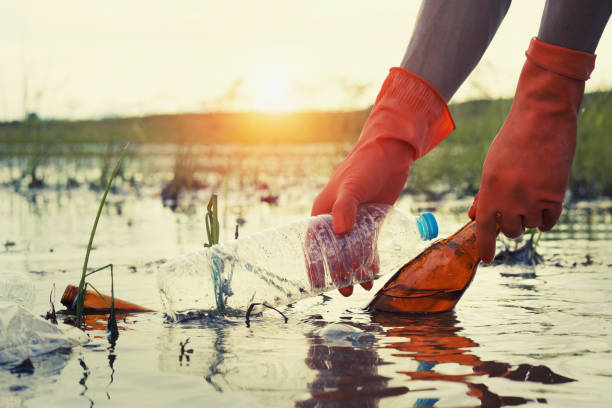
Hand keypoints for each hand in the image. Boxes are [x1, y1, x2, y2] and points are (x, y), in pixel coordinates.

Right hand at [311, 68, 453, 294]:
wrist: (391, 152)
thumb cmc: (365, 165)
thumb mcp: (353, 185)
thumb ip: (346, 207)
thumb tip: (340, 230)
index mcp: (324, 210)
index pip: (314, 243)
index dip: (314, 264)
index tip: (317, 285)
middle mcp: (337, 218)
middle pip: (334, 251)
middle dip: (338, 272)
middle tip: (346, 291)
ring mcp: (355, 220)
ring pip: (352, 251)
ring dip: (356, 269)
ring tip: (363, 287)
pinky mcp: (373, 220)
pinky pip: (368, 244)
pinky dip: (370, 259)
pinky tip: (374, 273)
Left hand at [469, 38, 594, 262]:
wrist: (541, 120)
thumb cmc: (512, 141)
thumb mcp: (491, 167)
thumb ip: (483, 194)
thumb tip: (473, 217)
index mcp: (489, 191)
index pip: (484, 229)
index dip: (485, 247)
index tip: (486, 260)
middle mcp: (509, 199)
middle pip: (509, 231)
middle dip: (509, 224)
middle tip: (514, 207)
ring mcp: (532, 200)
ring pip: (529, 226)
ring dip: (528, 218)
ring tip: (530, 195)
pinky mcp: (555, 197)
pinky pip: (549, 222)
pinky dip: (546, 218)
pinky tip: (544, 206)